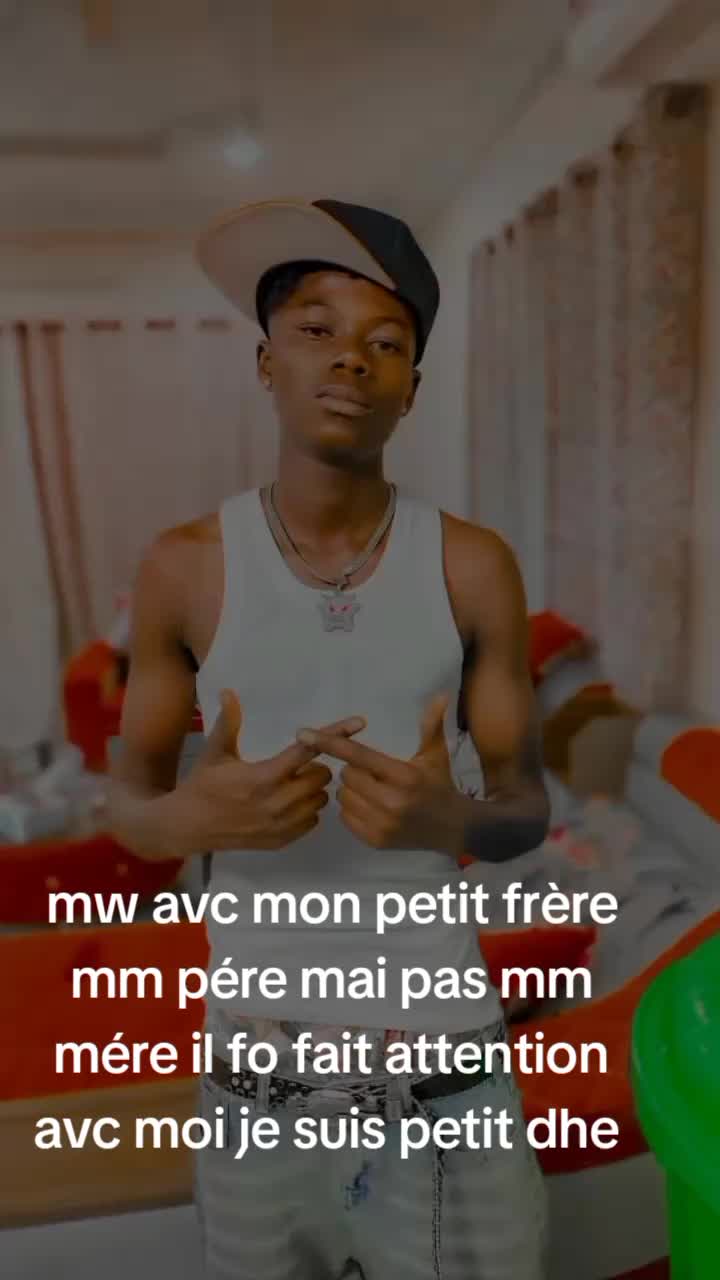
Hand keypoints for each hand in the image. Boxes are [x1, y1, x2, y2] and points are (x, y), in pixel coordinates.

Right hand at [177, 690, 365, 853]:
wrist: (187, 827)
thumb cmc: (202, 785)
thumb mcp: (214, 753)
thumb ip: (227, 723)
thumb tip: (229, 692)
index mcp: (263, 776)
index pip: (307, 752)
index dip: (334, 735)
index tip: (359, 722)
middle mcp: (277, 802)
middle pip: (322, 777)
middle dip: (315, 767)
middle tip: (297, 765)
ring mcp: (281, 825)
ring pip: (321, 800)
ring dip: (314, 790)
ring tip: (294, 784)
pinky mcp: (281, 840)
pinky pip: (313, 821)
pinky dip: (308, 810)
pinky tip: (290, 804)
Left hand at [296, 693, 461, 855]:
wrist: (453, 829)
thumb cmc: (439, 785)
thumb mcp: (436, 754)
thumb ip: (431, 725)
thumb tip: (439, 696)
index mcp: (404, 776)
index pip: (358, 755)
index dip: (330, 743)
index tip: (303, 734)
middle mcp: (391, 802)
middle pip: (347, 775)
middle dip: (355, 770)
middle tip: (374, 773)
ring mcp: (382, 824)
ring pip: (343, 796)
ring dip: (352, 790)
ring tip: (373, 790)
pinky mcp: (375, 840)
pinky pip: (345, 817)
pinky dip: (352, 809)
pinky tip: (371, 807)